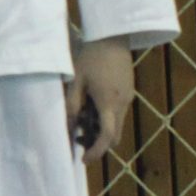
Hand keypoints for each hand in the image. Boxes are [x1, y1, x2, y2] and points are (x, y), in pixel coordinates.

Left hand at [66, 36, 135, 163]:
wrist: (112, 36)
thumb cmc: (90, 57)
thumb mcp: (75, 81)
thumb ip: (71, 105)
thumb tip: (67, 127)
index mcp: (109, 103)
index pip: (107, 137)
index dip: (96, 152)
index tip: (83, 159)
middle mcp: (123, 104)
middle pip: (114, 136)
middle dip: (97, 143)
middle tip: (77, 139)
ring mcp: (128, 98)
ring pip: (117, 125)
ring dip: (100, 130)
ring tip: (80, 120)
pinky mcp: (128, 91)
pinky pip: (118, 113)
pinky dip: (105, 118)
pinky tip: (90, 107)